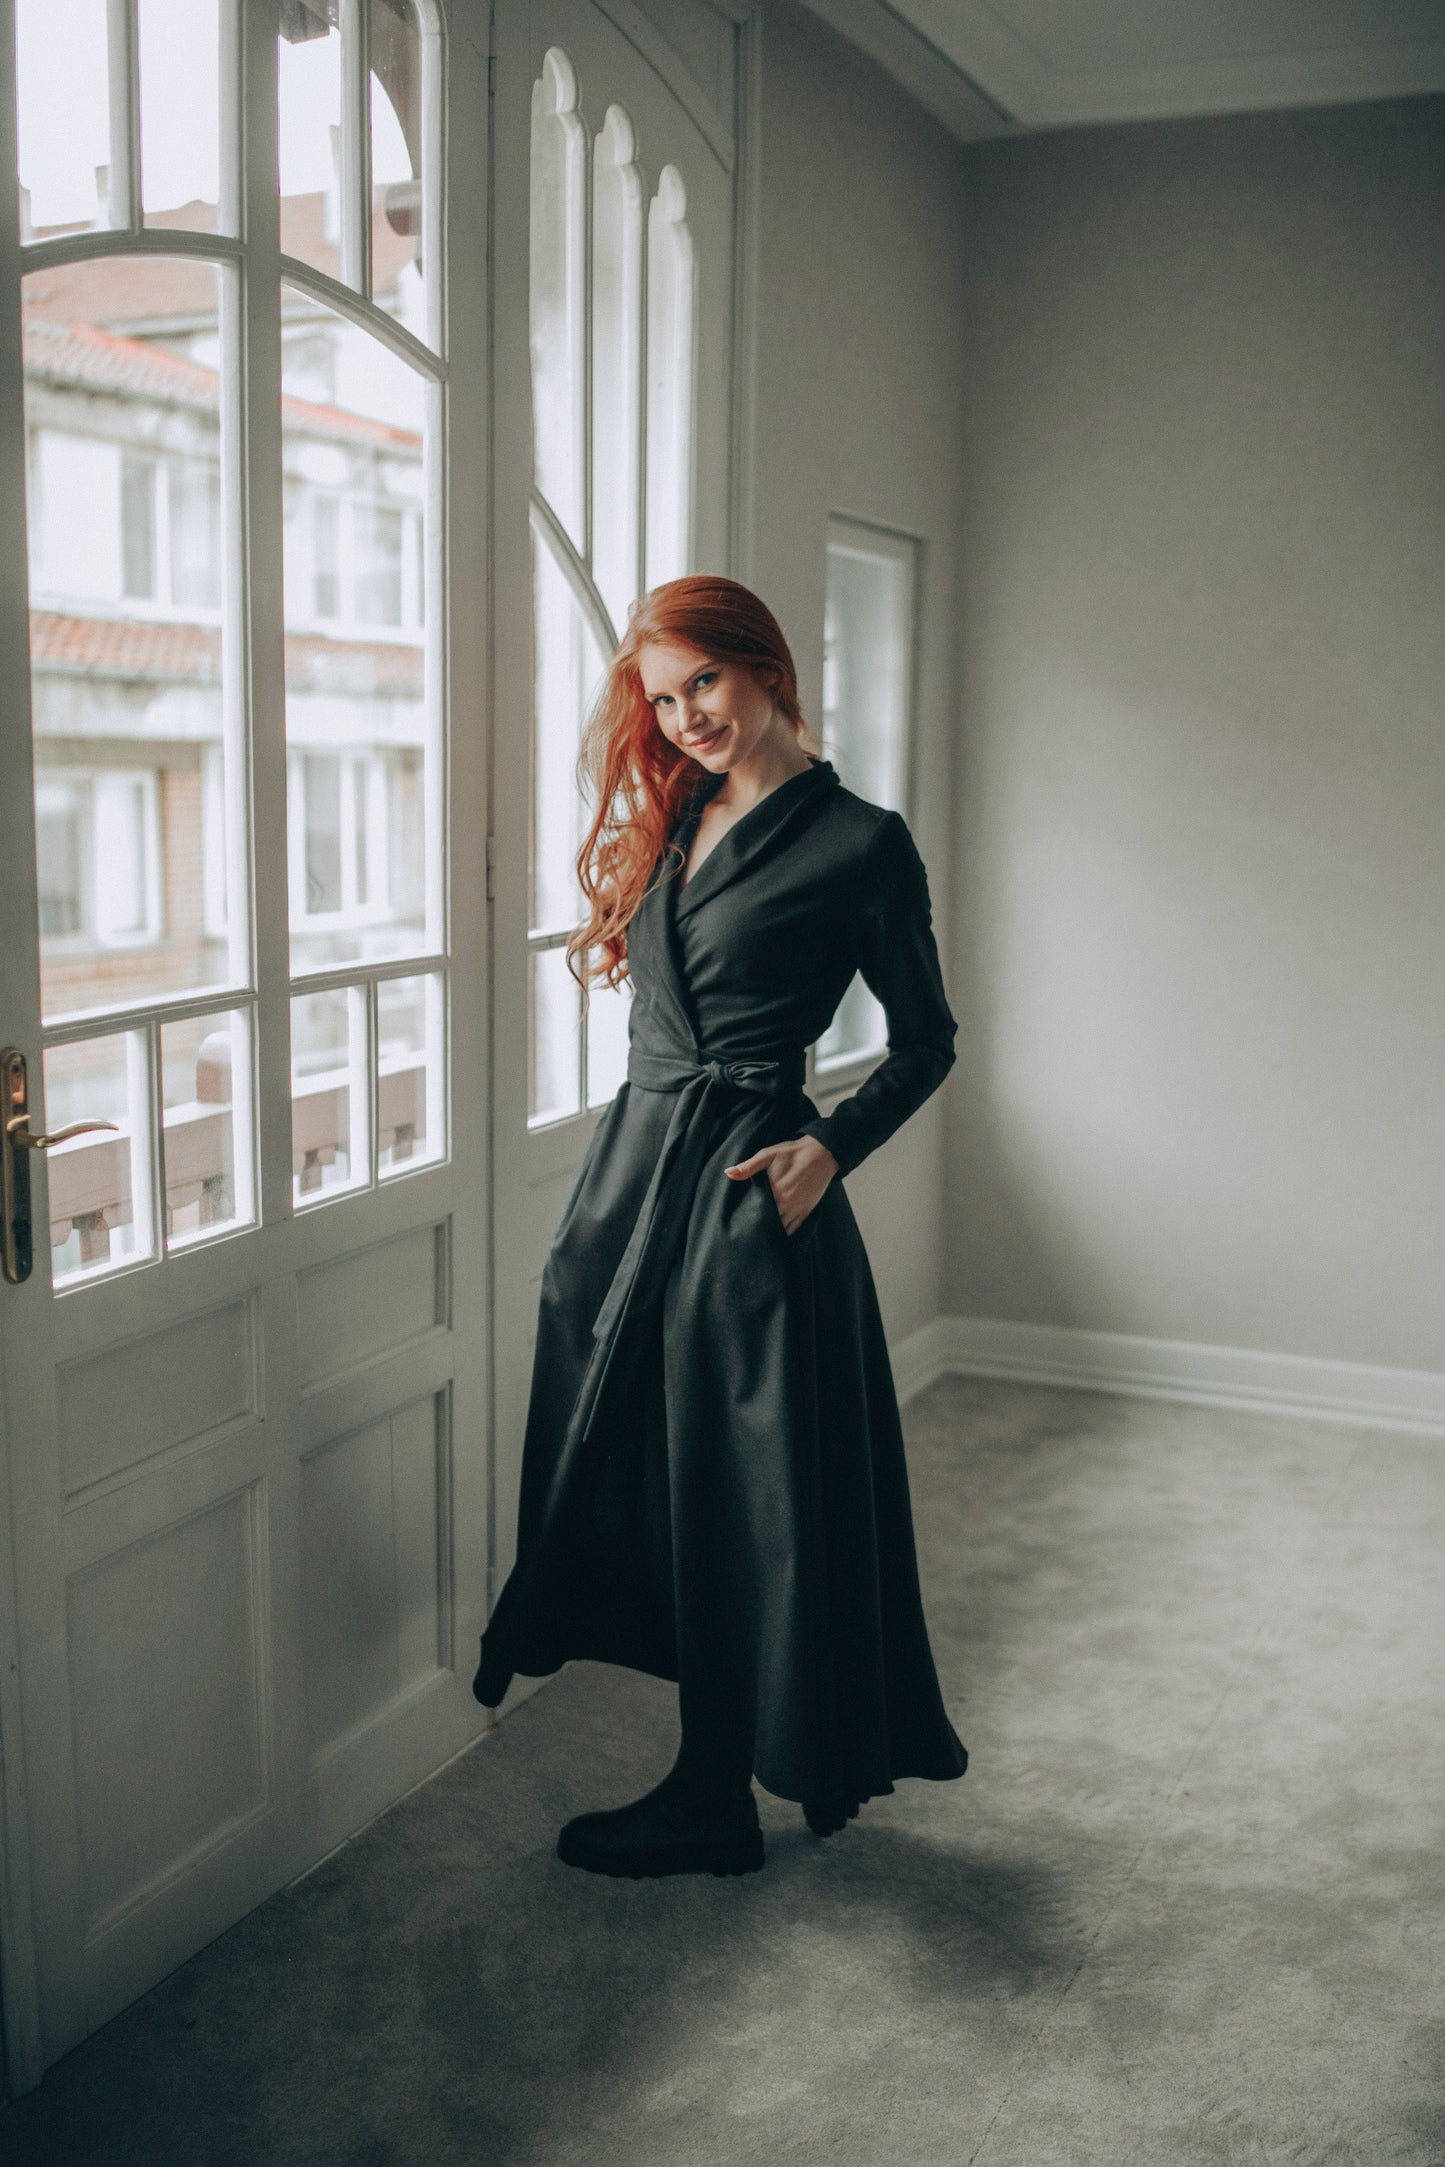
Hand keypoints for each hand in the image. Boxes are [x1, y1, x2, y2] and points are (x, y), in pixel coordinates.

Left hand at [724, 1135, 838, 1236]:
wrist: (822, 1153)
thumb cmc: (792, 1153)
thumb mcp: (768, 1155)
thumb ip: (749, 1166)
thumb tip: (728, 1173)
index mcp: (775, 1192)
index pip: (756, 1213)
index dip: (747, 1219)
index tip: (739, 1222)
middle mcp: (786, 1205)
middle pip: (768, 1224)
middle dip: (758, 1227)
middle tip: (745, 1232)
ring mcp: (797, 1210)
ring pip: (780, 1230)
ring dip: (770, 1233)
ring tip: (759, 1236)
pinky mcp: (806, 1212)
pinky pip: (793, 1229)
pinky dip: (784, 1234)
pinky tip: (776, 1236)